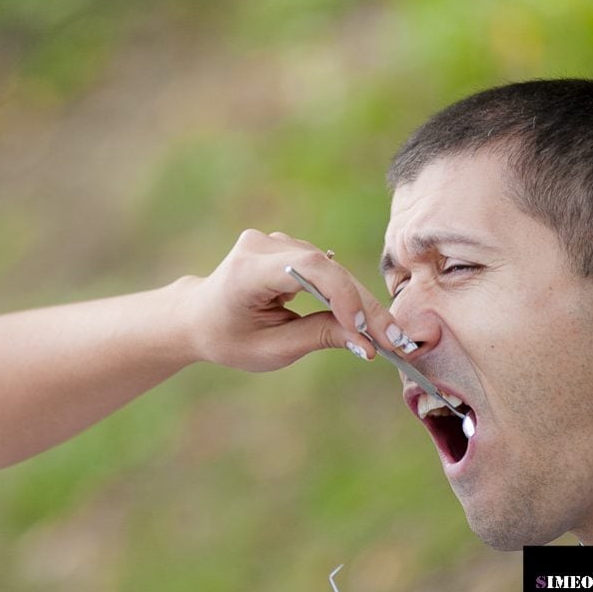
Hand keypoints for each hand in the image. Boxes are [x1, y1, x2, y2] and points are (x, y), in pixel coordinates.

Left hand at [179, 229, 411, 371]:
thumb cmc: (229, 337)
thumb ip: (318, 338)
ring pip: (331, 269)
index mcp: (247, 270)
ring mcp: (275, 242)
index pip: (306, 268)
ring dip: (359, 301)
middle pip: (326, 269)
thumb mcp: (271, 349)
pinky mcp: (287, 248)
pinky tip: (366, 320)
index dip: (341, 293)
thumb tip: (368, 341)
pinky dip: (345, 294)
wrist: (198, 317)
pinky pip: (326, 270)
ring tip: (387, 335)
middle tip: (394, 340)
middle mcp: (261, 246)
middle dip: (362, 306)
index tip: (364, 328)